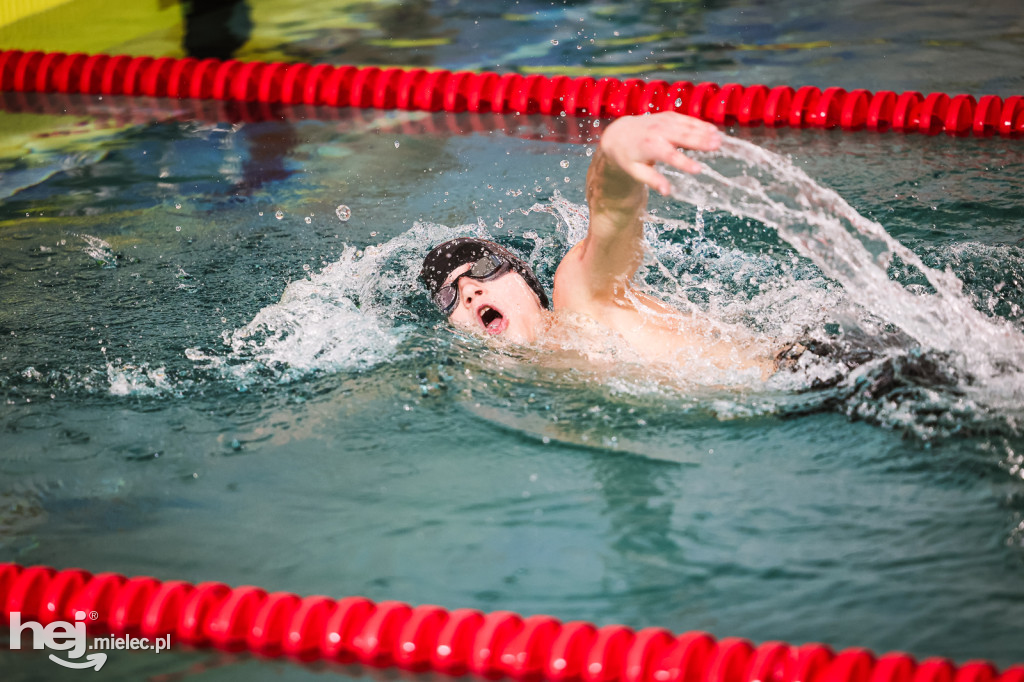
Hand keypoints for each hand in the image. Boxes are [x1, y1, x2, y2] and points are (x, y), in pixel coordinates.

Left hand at [598, 112, 720, 194]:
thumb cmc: (628, 156)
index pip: (669, 155)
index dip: (684, 162)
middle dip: (700, 141)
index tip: (698, 170)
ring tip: (719, 139)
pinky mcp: (669, 116)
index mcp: (649, 146)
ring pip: (687, 126)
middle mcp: (657, 131)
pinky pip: (686, 119)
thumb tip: (667, 192)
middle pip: (682, 137)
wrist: (619, 133)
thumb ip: (652, 180)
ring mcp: (663, 121)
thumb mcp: (635, 171)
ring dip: (704, 131)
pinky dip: (700, 124)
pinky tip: (713, 129)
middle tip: (717, 146)